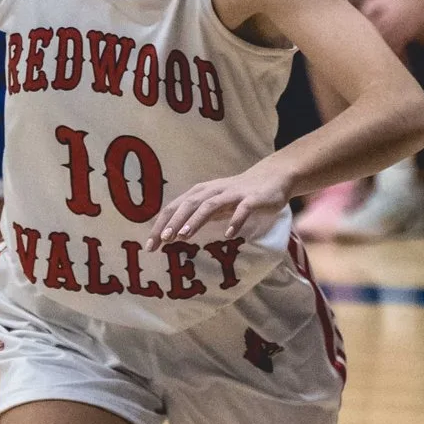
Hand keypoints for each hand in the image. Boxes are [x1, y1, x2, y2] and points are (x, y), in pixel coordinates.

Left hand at [153, 167, 288, 251]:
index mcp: (201, 193)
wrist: (272, 178)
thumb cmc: (238, 195)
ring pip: (209, 205)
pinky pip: (242, 209)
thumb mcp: (214, 205)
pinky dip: (235, 221)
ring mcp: (232, 193)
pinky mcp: (252, 198)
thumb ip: (196, 217)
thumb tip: (172, 235)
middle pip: (188, 205)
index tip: (150, 245)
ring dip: (195, 220)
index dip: (161, 224)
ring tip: (183, 236)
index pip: (175, 208)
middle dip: (173, 222)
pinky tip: (228, 235)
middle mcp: (213, 191)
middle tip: (163, 240)